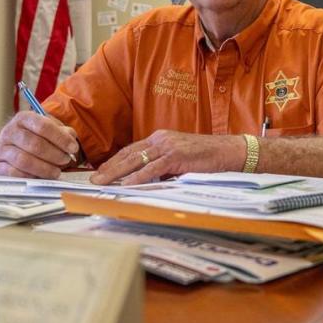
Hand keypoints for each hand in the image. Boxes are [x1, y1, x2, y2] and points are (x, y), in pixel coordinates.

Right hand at [0, 111, 79, 178]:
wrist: (18, 146)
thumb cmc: (39, 137)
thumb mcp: (53, 130)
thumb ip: (64, 133)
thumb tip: (70, 141)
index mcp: (23, 118)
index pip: (43, 126)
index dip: (61, 138)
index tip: (73, 148)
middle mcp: (9, 131)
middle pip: (35, 144)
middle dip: (55, 155)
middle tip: (66, 160)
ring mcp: (1, 148)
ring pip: (24, 160)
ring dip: (44, 168)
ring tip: (56, 171)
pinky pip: (13, 173)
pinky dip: (29, 177)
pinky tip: (40, 177)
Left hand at [91, 130, 244, 184]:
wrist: (228, 151)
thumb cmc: (207, 158)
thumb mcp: (180, 160)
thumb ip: (163, 166)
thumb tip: (147, 180)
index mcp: (160, 139)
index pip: (131, 150)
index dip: (114, 161)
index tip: (100, 171)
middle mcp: (161, 139)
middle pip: (128, 154)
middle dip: (108, 167)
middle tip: (93, 179)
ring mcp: (168, 146)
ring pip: (136, 160)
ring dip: (116, 172)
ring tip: (102, 182)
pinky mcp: (177, 156)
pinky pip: (153, 168)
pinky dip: (138, 177)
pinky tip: (127, 184)